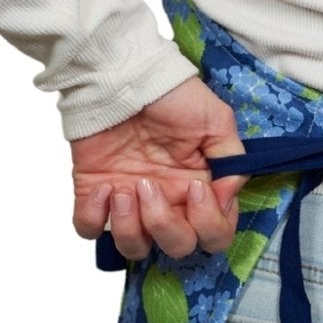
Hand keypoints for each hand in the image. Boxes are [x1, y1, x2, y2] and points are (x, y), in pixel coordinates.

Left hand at [71, 75, 249, 261]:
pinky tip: (101, 188)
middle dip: (164, 225)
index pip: (214, 234)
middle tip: (149, 185)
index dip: (209, 224)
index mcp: (199, 189)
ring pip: (134, 248)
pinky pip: (90, 229)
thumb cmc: (171, 94)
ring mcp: (130, 201)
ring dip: (130, 227)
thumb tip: (226, 198)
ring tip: (122, 189)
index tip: (196, 188)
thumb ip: (231, 162)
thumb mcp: (216, 121)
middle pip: (177, 248)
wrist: (122, 74)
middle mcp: (167, 202)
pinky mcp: (94, 194)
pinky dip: (94, 218)